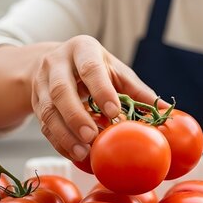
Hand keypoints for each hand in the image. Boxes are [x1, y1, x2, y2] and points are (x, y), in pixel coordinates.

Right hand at [30, 35, 162, 160]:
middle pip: (61, 90)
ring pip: (48, 111)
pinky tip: (74, 154)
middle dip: (76, 115)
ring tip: (83, 151)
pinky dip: (58, 142)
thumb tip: (167, 109)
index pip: (90, 68)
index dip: (101, 90)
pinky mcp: (35, 103)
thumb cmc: (95, 68)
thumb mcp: (116, 71)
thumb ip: (138, 90)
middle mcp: (56, 63)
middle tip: (92, 135)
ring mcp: (41, 83)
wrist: (56, 62)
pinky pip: (43, 125)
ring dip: (65, 134)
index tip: (114, 111)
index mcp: (82, 49)